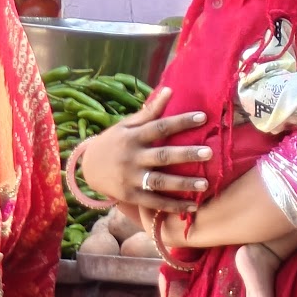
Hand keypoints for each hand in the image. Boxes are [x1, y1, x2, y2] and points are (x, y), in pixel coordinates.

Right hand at [77, 87, 213, 213]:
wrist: (88, 168)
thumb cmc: (114, 142)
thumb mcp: (126, 125)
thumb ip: (149, 112)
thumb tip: (170, 89)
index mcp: (133, 136)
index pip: (160, 127)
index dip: (181, 121)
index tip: (202, 117)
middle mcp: (132, 157)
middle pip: (163, 156)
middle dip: (186, 155)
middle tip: (209, 153)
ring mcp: (131, 178)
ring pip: (160, 182)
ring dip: (183, 184)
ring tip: (205, 184)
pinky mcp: (130, 196)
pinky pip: (154, 202)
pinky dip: (173, 206)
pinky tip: (192, 207)